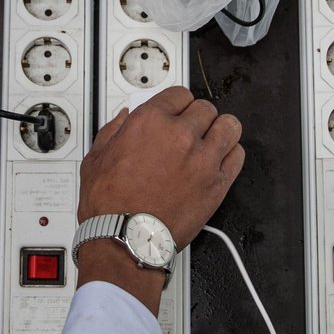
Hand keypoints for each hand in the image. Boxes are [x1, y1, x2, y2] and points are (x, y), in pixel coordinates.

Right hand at [76, 89, 244, 310]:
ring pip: (229, 126)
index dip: (176, 104)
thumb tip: (124, 118)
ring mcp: (203, 159)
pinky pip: (237, 155)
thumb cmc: (108, 205)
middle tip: (190, 130)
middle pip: (205, 108)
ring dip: (220, 130)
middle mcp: (181, 135)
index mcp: (150, 122)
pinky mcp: (217, 183)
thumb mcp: (96, 158)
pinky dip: (230, 154)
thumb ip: (113, 131)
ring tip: (211, 140)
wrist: (125, 239)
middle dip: (197, 117)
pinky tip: (218, 160)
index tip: (175, 112)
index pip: (179, 94)